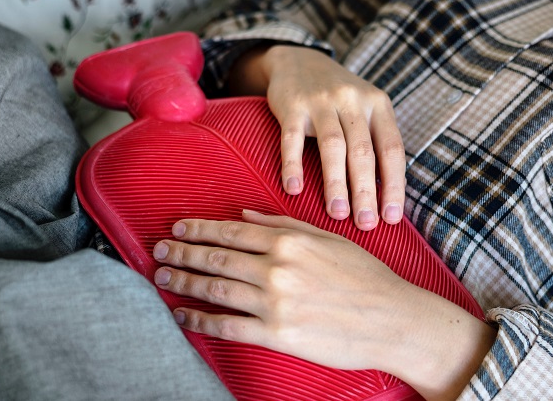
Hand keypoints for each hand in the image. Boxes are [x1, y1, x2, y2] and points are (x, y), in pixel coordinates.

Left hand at [152, 210, 495, 400]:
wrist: (393, 320)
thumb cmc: (366, 278)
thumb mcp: (329, 239)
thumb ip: (285, 225)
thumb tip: (246, 216)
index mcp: (290, 241)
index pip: (232, 232)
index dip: (199, 230)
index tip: (179, 228)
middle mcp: (277, 268)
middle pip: (216, 258)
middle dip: (182, 253)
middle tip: (159, 251)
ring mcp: (275, 302)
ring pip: (215, 289)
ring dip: (184, 282)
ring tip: (162, 278)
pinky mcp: (277, 334)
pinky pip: (227, 326)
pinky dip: (199, 320)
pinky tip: (183, 316)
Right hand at [228, 45, 405, 230]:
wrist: (299, 61)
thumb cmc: (338, 99)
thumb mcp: (365, 110)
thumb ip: (377, 144)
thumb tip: (388, 198)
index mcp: (378, 105)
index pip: (392, 150)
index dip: (394, 185)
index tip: (392, 217)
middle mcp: (353, 101)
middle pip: (363, 152)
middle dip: (366, 192)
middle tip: (366, 224)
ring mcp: (321, 101)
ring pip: (333, 147)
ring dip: (335, 183)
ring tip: (338, 214)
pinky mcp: (292, 106)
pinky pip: (292, 140)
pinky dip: (293, 166)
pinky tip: (294, 190)